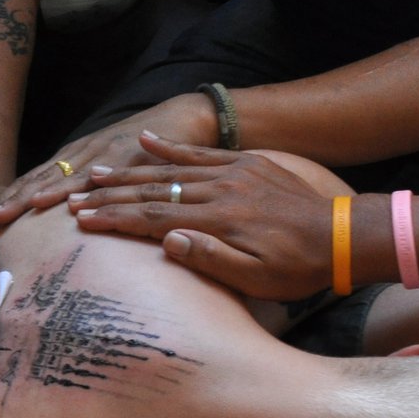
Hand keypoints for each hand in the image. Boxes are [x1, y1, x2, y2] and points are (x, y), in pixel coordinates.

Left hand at [0, 95, 217, 233]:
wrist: (183, 117)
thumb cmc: (145, 149)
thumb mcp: (109, 168)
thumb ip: (86, 188)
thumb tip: (64, 217)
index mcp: (74, 159)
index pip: (32, 183)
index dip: (5, 200)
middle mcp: (81, 155)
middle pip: (36, 181)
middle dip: (6, 202)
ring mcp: (102, 155)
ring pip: (59, 179)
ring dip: (30, 198)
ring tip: (4, 215)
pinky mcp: (127, 158)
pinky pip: (101, 177)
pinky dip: (80, 189)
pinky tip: (65, 204)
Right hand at [67, 134, 335, 300]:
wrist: (344, 236)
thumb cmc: (299, 267)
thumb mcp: (258, 278)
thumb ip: (212, 259)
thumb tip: (168, 240)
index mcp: (219, 220)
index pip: (153, 217)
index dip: (114, 219)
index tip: (82, 220)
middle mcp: (219, 190)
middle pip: (153, 191)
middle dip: (110, 196)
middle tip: (73, 200)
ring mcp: (231, 173)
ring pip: (169, 170)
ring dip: (129, 172)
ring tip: (95, 173)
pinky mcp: (244, 164)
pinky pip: (199, 152)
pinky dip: (169, 147)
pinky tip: (143, 139)